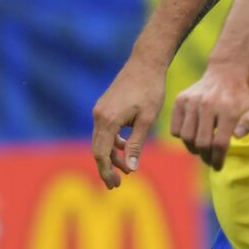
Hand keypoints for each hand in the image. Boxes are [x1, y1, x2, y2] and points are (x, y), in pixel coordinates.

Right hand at [91, 55, 167, 188]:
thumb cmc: (150, 89)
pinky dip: (113, 142)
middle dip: (106, 168)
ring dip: (111, 155)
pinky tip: (125, 147)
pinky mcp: (104, 106)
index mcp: (108, 120)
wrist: (146, 62)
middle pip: (97, 149)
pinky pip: (104, 130)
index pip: (101, 154)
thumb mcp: (147, 119)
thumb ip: (136, 144)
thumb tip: (131, 169)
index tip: (115, 185)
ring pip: (100, 140)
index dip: (106, 172)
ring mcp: (99, 110)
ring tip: (126, 168)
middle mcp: (98, 116)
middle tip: (117, 184)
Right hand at [170, 65, 248, 169]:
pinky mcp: (180, 100)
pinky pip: (175, 129)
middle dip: (206, 156)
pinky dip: (182, 137)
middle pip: (201, 143)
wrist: (226, 74)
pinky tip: (193, 134)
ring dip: (193, 148)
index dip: (217, 159)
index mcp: (228, 109)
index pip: (219, 143)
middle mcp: (208, 104)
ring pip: (186, 137)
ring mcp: (192, 101)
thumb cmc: (241, 99)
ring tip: (201, 148)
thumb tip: (238, 135)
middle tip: (209, 159)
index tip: (218, 166)